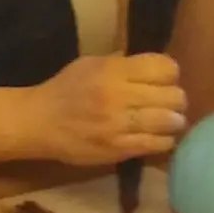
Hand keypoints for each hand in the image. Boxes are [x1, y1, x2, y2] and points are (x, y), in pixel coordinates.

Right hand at [27, 54, 187, 167]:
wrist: (38, 123)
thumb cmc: (65, 90)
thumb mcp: (89, 65)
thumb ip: (122, 64)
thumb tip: (155, 66)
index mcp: (112, 70)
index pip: (165, 68)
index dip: (169, 73)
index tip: (163, 80)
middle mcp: (118, 95)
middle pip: (173, 96)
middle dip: (175, 99)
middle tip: (169, 103)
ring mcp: (119, 124)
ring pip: (170, 121)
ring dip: (173, 121)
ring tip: (166, 121)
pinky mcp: (118, 148)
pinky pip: (157, 144)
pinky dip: (164, 140)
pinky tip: (157, 137)